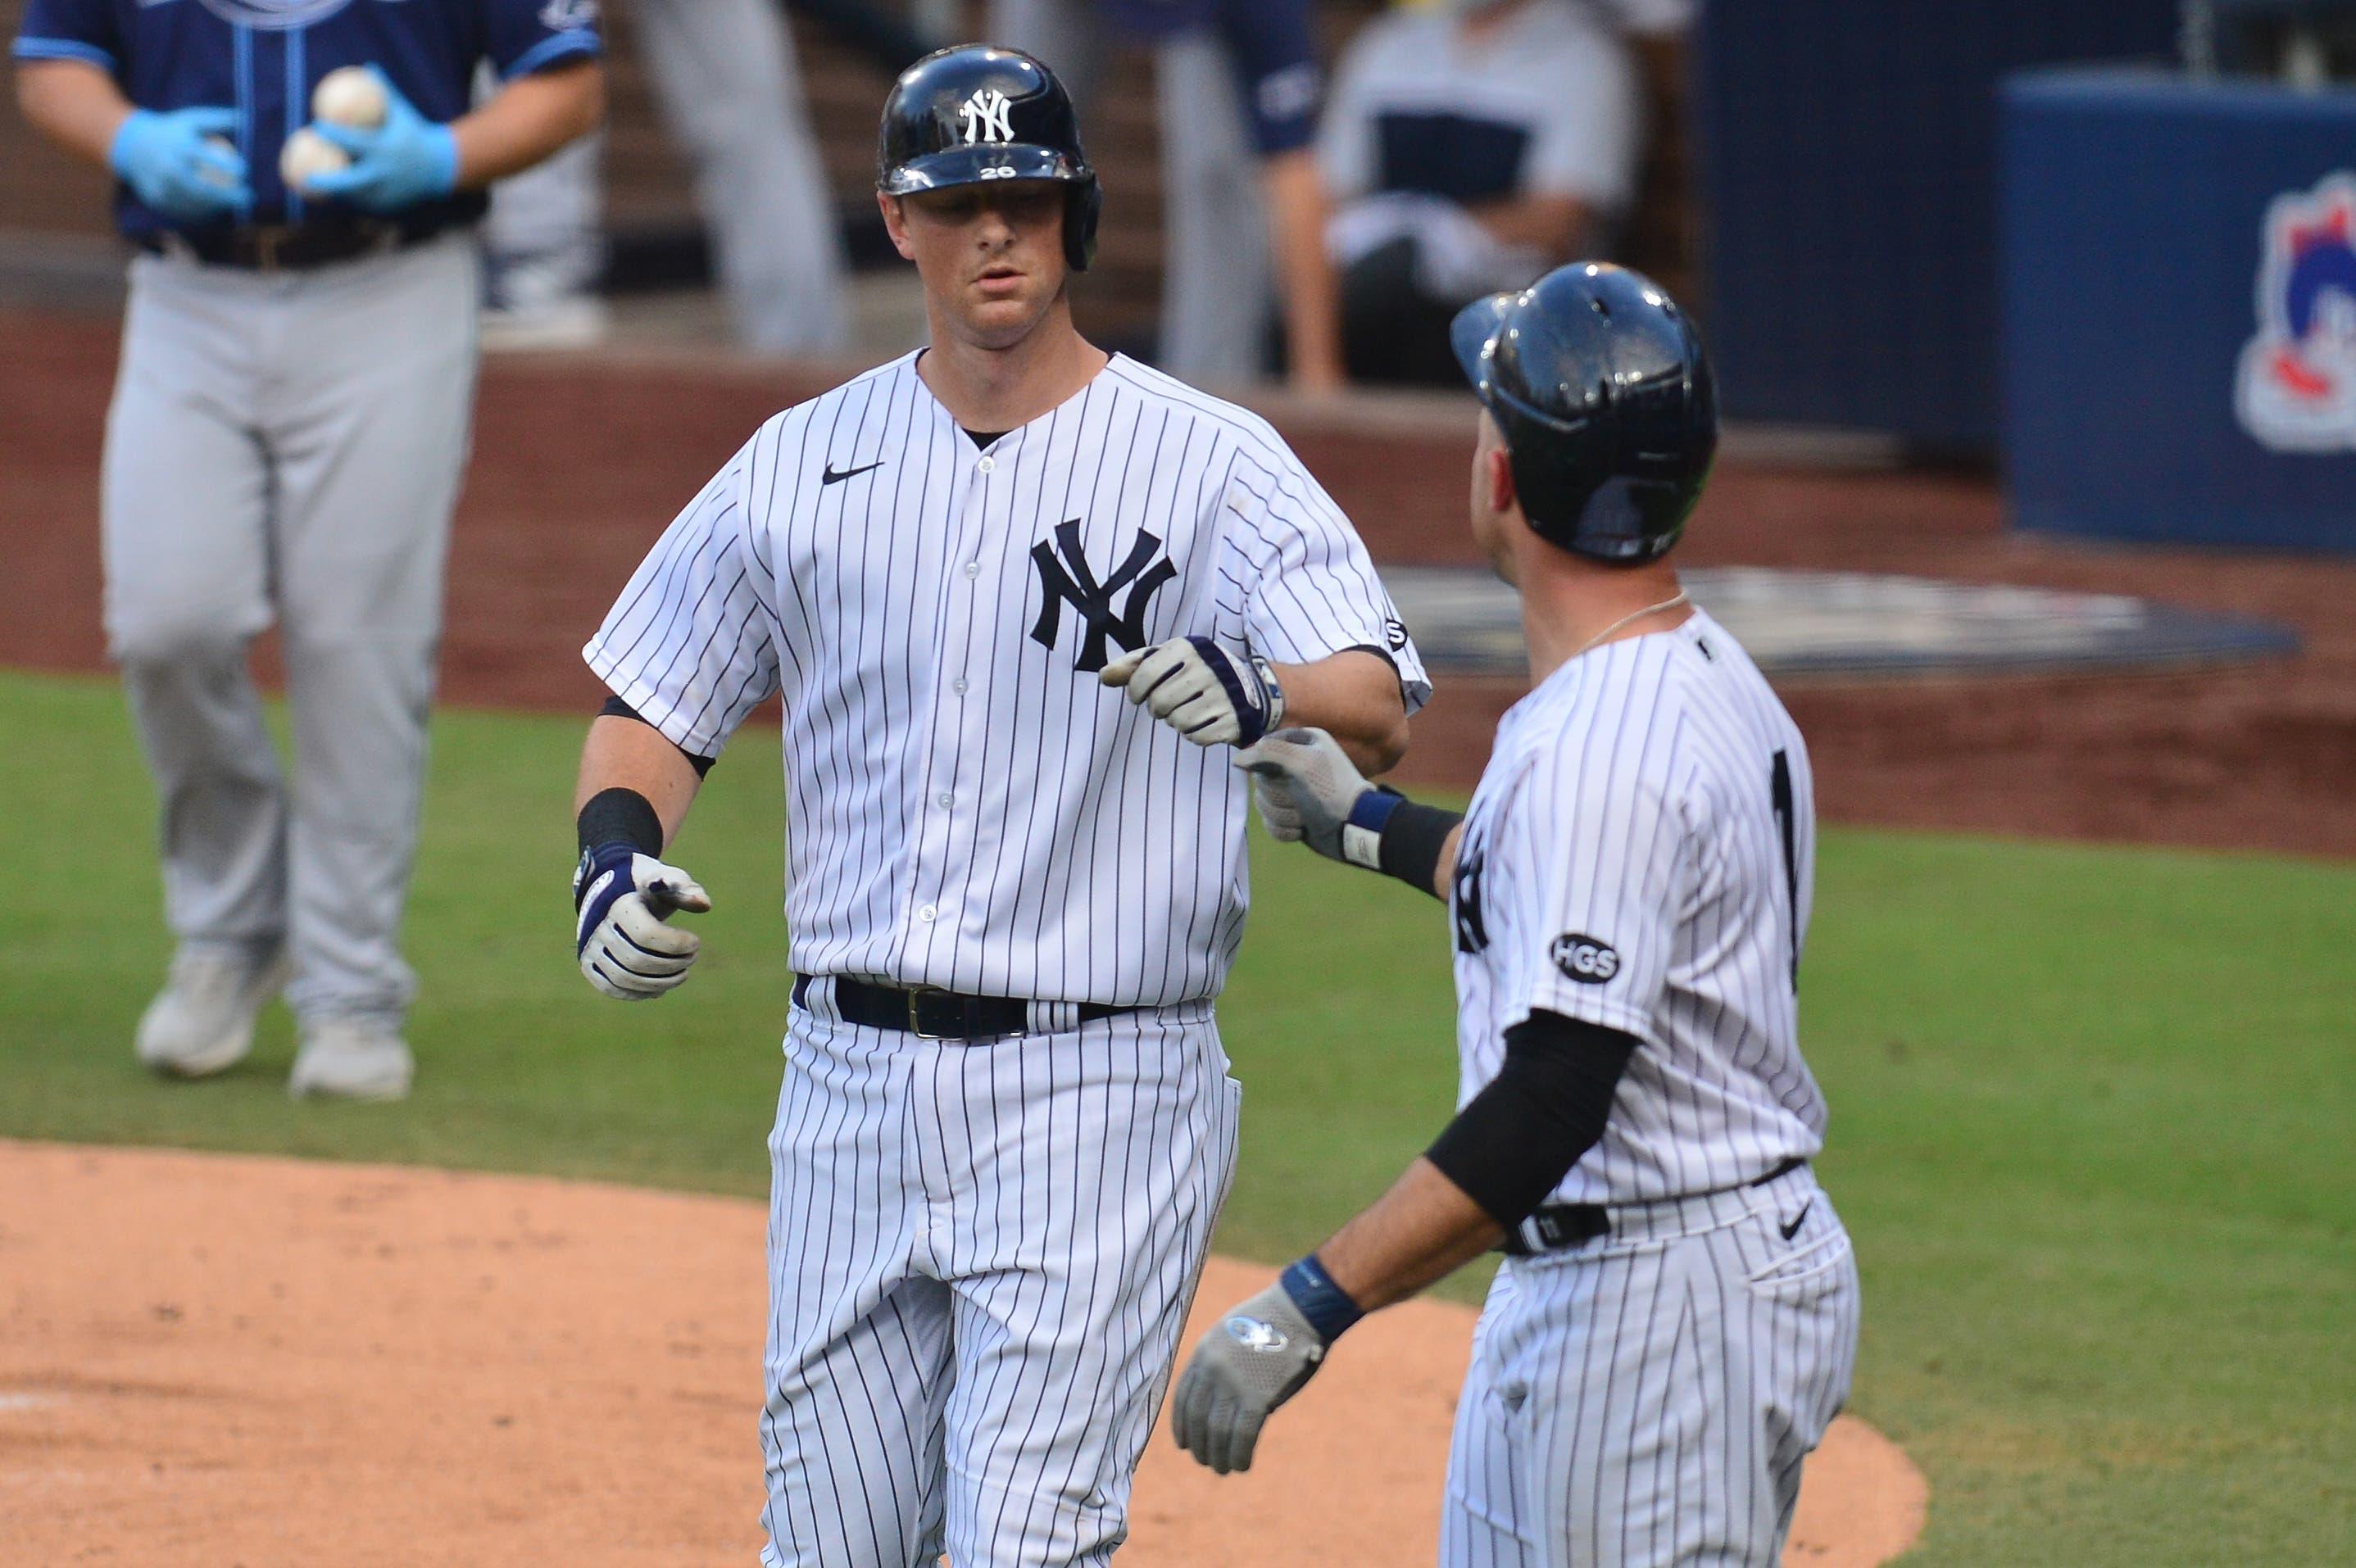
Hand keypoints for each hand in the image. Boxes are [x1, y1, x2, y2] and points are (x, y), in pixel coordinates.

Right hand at [109, 107, 250, 220]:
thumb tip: (245, 119)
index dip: (232, 167)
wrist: (132, 145)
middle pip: (204, 190)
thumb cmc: (171, 131)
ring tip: (237, 206)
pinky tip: (219, 211)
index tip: (246, 171)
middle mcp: (168, 168)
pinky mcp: (156, 199)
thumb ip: (218, 119)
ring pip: (196, 204)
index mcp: (178, 147)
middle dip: (230, 197)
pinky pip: (183, 210)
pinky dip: (203, 213)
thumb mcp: (191, 119)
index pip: (210, 159)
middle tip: (249, 197)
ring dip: (220, 208)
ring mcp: (160, 186)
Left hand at [304, 70, 457, 212]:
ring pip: (355, 196)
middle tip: (307, 176)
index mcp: (385, 150)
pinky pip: (366, 204)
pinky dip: (352, 200)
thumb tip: (368, 67)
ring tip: (318, 187)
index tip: (315, 126)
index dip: (332, 133)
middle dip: (326, 182)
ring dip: (337, 192)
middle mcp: (385, 173)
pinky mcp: (391, 205)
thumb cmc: (418, 134)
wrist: (443, 167)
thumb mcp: (403, 111)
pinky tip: (339, 196)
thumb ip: (385, 91)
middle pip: (349, 182)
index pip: (352, 141)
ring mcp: (388, 193)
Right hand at [572, 842, 711, 1000]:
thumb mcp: (665, 877)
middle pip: (637, 961)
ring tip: (682, 973)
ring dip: (660, 982)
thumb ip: (685, 889)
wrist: (609, 887)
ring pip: (624, 979)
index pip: (647, 935)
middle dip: (672, 965)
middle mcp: (597, 928)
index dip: (676, 944)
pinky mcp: (589, 964)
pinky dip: (639, 993)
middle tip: (692, 958)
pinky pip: (612, 988)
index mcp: (618, 905)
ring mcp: (589, 948)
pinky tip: (661, 987)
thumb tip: (705, 905)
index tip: (696, 942)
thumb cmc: (644, 883)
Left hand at [1100, 636, 1282, 747]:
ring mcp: (1223, 695)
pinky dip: (1193, 734)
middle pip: (1159, 703)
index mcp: (1188, 648)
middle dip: (1157, 708)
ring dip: (1175, 721)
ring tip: (1185, 711)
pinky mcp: (1233, 719)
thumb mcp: (1168, 658)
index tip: (1138, 695)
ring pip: (1177, 722)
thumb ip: (1134, 665)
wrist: (1250, 686)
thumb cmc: (1197, 671)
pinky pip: (1196, 737)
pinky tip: (1202, 721)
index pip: (1145, 674)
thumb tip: (1104, 676)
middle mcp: (1208, 668)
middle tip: (1165, 704)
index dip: (1135, 690)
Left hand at [1170, 1280, 1327, 1474]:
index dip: (1181, 1425)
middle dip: (1199, 1446)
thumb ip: (1221, 1364)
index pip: (1182, 1397)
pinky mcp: (1258, 1397)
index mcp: (1203, 1352)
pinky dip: (1240, 1456)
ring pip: (1217, 1432)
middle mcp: (1212, 1369)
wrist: (1301, 1309)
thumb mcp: (1232, 1334)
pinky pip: (1242, 1436)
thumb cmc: (1273, 1322)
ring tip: (1224, 1469)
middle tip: (1206, 1462)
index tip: (1184, 1444)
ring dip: (1219, 1456)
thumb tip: (1222, 1401)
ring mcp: (1233, 1383)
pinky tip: (1243, 1466)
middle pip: (1197, 1418)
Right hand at [1234, 727, 1382, 865]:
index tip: (1283, 773)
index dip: (1267, 765)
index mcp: (1302, 743)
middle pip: (1260, 781)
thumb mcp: (1302, 763)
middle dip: (1278, 796)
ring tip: (1304, 817)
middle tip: (1299, 799)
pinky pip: (1270, 824)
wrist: (1354, 829)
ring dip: (1282, 815)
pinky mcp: (1291, 817)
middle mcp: (1296, 764)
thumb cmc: (1331, 790)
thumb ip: (1267, 753)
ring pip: (1263, 804)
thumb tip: (1237, 760)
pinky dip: (1284, 830)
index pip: (1263, 748)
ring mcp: (1293, 793)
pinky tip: (1302, 830)